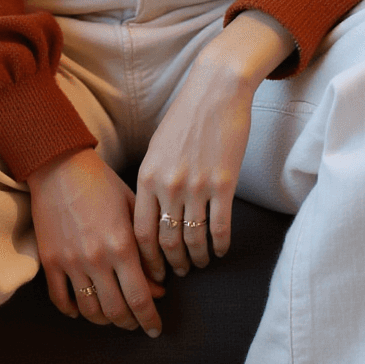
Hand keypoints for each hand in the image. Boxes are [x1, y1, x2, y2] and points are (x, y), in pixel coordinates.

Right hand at [27, 148, 165, 334]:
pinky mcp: (49, 260)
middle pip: (116, 311)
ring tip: (114, 315)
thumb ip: (147, 249)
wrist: (59, 166)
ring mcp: (70, 262)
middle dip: (130, 322)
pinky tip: (83, 309)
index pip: (140, 297)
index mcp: (121, 245)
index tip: (156, 329)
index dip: (150, 318)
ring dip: (104, 320)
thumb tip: (158, 286)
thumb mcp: (133, 209)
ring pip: (89, 310)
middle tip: (137, 322)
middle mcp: (96, 259)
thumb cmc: (102, 183)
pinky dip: (73, 311)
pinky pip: (61, 299)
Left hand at [134, 10, 294, 277]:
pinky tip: (221, 249)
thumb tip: (149, 213)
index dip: (145, 258)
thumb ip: (151, 180)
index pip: (140, 232)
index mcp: (147, 176)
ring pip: (193, 239)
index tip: (151, 271)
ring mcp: (196, 186)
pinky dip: (220, 245)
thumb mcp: (157, 148)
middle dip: (171, 264)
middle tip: (178, 274)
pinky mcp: (224, 184)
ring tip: (201, 263)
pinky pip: (220, 227)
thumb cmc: (186, 116)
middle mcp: (168, 185)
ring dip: (197, 258)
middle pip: (165, 241)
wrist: (217, 90)